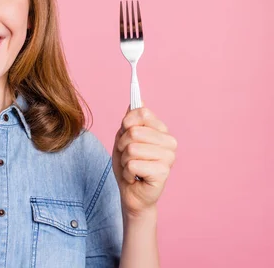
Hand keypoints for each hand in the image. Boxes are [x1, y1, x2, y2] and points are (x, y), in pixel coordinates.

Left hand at [112, 103, 176, 217]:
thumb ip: (131, 120)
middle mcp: (170, 142)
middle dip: (122, 146)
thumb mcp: (124, 138)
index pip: (141, 113)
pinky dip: (127, 172)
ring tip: (132, 168)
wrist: (131, 193)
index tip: (126, 135)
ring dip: (124, 160)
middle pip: (133, 132)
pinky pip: (133, 164)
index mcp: (162, 130)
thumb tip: (138, 99)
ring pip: (132, 149)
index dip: (126, 124)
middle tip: (128, 157)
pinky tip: (135, 177)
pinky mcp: (163, 172)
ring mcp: (169, 157)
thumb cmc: (128, 164)